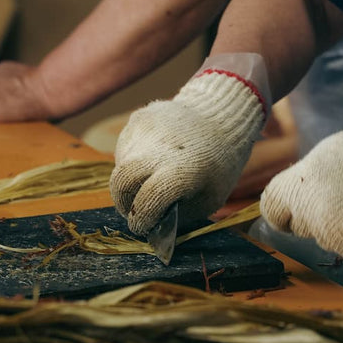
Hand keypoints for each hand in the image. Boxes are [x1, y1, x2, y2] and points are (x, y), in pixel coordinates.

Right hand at [110, 70, 265, 234]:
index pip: (145, 202)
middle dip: (123, 202)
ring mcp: (145, 129)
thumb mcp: (209, 198)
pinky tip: (149, 162)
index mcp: (182, 171)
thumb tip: (152, 227)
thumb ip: (179, 214)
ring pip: (121, 164)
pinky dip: (131, 161)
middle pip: (121, 181)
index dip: (140, 220)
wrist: (221, 116)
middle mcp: (158, 147)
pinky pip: (125, 147)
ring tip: (146, 183)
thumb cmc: (219, 166)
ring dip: (128, 182)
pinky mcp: (138, 118)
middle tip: (132, 211)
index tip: (142, 227)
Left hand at [261, 124, 342, 263]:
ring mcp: (338, 238)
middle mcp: (314, 216)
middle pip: (302, 226)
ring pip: (329, 240)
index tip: (294, 207)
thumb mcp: (329, 153)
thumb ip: (306, 177)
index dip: (283, 209)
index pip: (272, 209)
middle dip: (316, 216)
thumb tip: (296, 195)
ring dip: (342, 228)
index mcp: (302, 188)